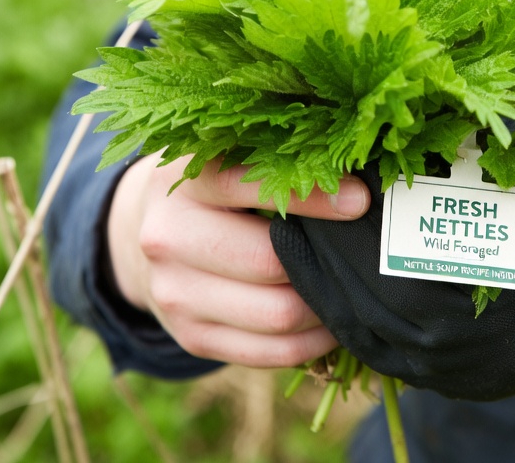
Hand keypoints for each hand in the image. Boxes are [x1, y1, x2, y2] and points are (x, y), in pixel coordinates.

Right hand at [106, 153, 369, 367]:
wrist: (153, 232)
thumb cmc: (218, 190)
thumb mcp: (233, 161)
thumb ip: (282, 166)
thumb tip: (357, 188)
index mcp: (183, 183)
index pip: (246, 186)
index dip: (310, 197)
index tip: (359, 201)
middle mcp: (167, 239)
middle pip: (267, 262)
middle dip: (322, 261)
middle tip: (361, 252)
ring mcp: (174, 294)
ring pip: (275, 315)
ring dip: (324, 307)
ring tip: (349, 289)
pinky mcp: (190, 337)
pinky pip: (270, 353)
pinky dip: (312, 342)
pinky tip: (329, 321)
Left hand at [269, 149, 514, 402]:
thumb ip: (482, 141)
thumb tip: (406, 83)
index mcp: (509, 275)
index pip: (400, 237)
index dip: (352, 197)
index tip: (325, 150)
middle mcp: (473, 333)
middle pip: (366, 278)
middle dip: (321, 226)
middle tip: (288, 174)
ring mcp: (449, 365)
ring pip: (353, 314)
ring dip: (312, 261)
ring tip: (286, 209)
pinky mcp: (433, 379)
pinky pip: (360, 340)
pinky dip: (327, 296)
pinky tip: (306, 257)